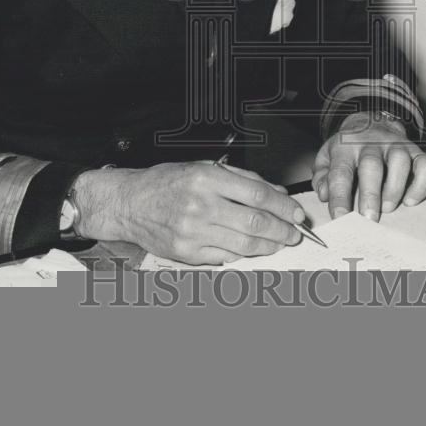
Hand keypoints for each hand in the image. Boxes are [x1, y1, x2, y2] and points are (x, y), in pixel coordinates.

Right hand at [74, 161, 304, 264]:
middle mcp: (200, 205)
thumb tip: (276, 194)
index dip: (282, 206)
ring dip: (269, 246)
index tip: (295, 212)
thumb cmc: (166, 183)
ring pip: (245, 245)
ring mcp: (193, 232)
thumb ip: (241, 179)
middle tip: (294, 232)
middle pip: (255, 223)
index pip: (257, 194)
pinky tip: (252, 249)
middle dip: (282, 230)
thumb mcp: (203, 168)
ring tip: (279, 243)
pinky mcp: (188, 253)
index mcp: (206, 178)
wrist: (130, 204)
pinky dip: (245, 254)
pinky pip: (226, 257)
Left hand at [311, 112, 425, 221]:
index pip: (340, 172)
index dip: (339, 196)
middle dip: (370, 194)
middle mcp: (371, 143)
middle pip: (371, 165)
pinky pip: (425, 164)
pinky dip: (422, 184)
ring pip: (400, 161)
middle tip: (368, 219)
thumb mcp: (327, 157)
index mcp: (345, 146)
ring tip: (388, 209)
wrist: (371, 122)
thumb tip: (325, 195)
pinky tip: (411, 200)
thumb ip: (322, 177)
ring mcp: (395, 145)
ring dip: (395, 188)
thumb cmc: (348, 148)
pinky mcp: (415, 150)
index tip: (340, 218)